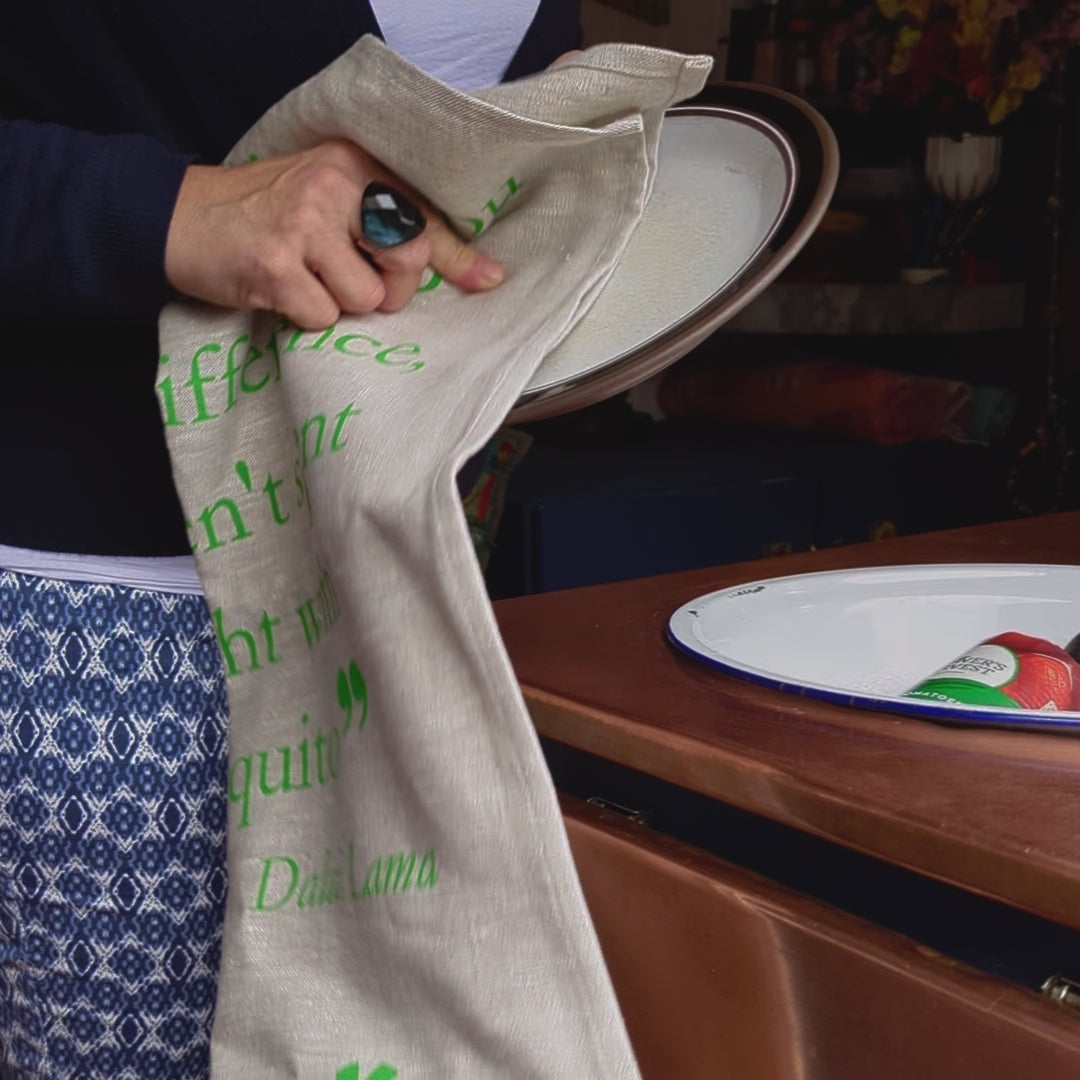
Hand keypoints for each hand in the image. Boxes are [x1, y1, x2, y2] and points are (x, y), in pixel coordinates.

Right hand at [164, 139, 503, 328]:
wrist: (181, 218)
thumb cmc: (269, 216)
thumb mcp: (332, 203)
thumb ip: (396, 229)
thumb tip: (485, 276)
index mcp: (355, 163)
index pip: (424, 214)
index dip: (457, 256)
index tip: (490, 282)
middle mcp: (334, 183)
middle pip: (408, 259)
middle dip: (391, 291)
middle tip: (356, 284)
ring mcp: (303, 221)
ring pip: (367, 298)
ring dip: (341, 305)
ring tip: (307, 280)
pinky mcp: (276, 262)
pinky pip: (324, 317)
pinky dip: (307, 319)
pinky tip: (280, 291)